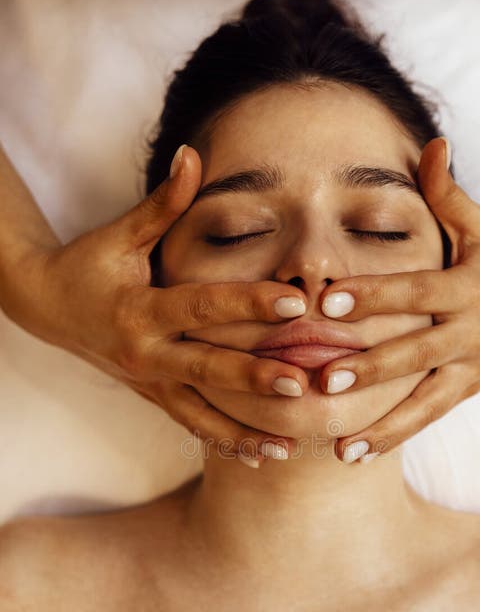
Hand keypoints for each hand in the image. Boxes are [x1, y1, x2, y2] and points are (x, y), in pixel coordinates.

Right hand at [13, 146, 311, 465]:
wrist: (47, 307)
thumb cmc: (91, 264)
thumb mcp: (122, 234)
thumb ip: (163, 203)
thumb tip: (192, 154)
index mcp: (141, 308)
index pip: (202, 306)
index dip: (247, 303)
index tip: (293, 303)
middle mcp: (146, 353)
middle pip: (207, 369)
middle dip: (254, 379)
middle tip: (300, 387)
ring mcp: (149, 382)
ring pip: (201, 413)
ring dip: (244, 432)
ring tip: (288, 447)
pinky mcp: (152, 397)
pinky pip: (191, 424)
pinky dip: (223, 441)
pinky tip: (258, 457)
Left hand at [317, 136, 479, 462]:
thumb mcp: (479, 223)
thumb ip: (447, 191)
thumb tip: (430, 143)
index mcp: (467, 286)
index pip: (413, 291)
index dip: (372, 296)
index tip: (326, 302)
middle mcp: (470, 332)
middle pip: (416, 353)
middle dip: (371, 369)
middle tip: (325, 380)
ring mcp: (472, 367)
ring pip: (425, 402)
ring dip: (382, 426)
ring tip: (340, 449)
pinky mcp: (469, 389)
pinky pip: (429, 416)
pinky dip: (396, 436)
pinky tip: (358, 452)